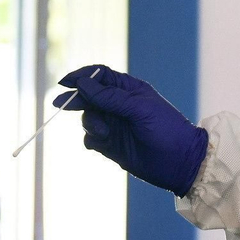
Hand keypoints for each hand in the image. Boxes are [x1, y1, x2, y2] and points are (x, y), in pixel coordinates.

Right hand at [55, 65, 208, 197]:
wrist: (180, 163)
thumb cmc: (166, 129)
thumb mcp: (139, 109)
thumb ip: (110, 97)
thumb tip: (83, 83)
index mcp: (129, 90)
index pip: (100, 76)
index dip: (81, 76)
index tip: (65, 82)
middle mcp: (119, 105)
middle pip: (89, 96)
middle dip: (75, 99)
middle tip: (60, 103)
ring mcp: (115, 125)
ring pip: (88, 118)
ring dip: (90, 123)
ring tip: (104, 133)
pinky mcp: (111, 145)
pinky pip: (91, 138)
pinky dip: (92, 139)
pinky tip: (102, 143)